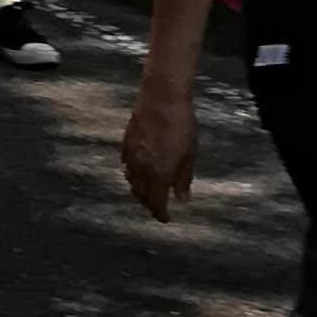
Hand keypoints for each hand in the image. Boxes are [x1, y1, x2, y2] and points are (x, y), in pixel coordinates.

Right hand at [120, 82, 197, 217]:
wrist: (162, 97)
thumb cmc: (181, 124)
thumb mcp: (189, 153)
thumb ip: (184, 178)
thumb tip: (182, 198)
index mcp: (160, 173)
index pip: (156, 202)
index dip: (160, 213)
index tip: (165, 218)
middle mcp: (142, 168)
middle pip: (141, 194)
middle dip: (148, 204)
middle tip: (157, 207)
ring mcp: (132, 155)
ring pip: (131, 180)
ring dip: (138, 190)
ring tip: (147, 191)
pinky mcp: (126, 142)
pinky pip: (126, 164)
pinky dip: (131, 172)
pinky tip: (137, 170)